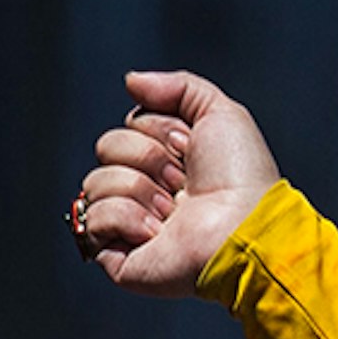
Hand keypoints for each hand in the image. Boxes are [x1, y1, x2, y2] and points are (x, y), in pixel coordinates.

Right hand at [72, 69, 281, 295]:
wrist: (245, 228)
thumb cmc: (242, 179)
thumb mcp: (219, 112)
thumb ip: (177, 86)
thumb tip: (131, 82)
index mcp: (168, 161)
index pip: (131, 125)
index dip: (159, 130)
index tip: (191, 147)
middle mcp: (149, 191)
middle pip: (107, 147)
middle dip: (147, 157)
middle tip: (183, 180)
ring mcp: (132, 225)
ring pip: (95, 181)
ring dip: (139, 188)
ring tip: (173, 210)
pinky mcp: (120, 256)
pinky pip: (92, 219)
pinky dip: (126, 218)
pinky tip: (157, 232)